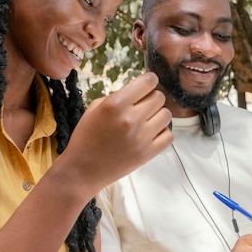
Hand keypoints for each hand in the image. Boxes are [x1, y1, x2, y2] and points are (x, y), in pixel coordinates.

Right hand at [56, 72, 171, 193]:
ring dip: (157, 115)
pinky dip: (162, 133)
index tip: (145, 86)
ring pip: (167, 114)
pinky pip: (169, 135)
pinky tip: (150, 134)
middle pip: (159, 97)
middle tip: (141, 107)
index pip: (148, 81)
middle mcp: (130, 119)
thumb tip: (139, 92)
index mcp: (115, 104)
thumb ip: (118, 96)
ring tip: (145, 121)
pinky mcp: (148, 154)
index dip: (148, 81)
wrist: (82, 170)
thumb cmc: (85, 137)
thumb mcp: (94, 109)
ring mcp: (141, 137)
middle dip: (151, 98)